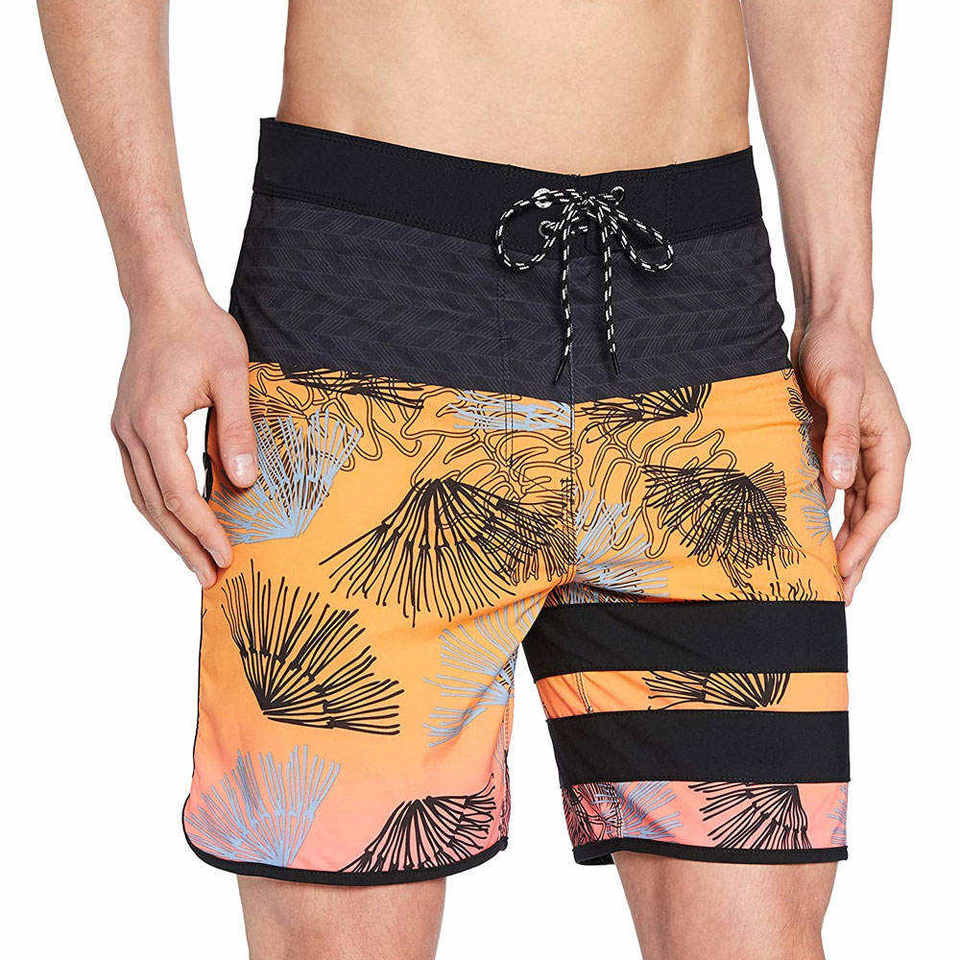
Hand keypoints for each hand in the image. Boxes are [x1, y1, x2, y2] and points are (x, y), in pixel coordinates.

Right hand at [111, 288, 256, 585]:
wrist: (164, 299)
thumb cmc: (201, 331)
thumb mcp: (232, 376)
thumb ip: (237, 430)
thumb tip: (244, 482)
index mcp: (154, 423)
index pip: (179, 494)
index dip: (203, 530)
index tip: (226, 556)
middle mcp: (130, 432)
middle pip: (156, 505)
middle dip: (185, 545)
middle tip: (210, 579)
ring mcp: (124, 430)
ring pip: (143, 497)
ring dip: (169, 532)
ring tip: (195, 562)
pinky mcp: (129, 427)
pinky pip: (141, 479)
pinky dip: (159, 507)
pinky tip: (177, 522)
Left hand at [793, 317, 908, 603]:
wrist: (826, 324)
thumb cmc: (838, 352)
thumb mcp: (839, 391)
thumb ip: (840, 438)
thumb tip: (840, 484)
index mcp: (890, 446)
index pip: (883, 507)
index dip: (863, 543)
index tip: (843, 571)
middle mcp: (877, 454)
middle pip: (869, 516)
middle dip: (854, 555)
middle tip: (837, 595)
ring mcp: (855, 451)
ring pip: (851, 508)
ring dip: (838, 540)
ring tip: (822, 575)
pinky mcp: (832, 445)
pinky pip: (830, 489)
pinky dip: (820, 513)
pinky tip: (803, 533)